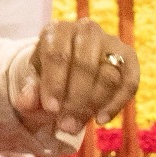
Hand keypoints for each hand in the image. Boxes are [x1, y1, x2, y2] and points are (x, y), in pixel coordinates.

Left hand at [13, 20, 135, 134]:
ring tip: (76, 126)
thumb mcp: (34, 83)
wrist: (70, 69)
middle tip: (65, 125)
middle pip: (85, 65)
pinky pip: (129, 83)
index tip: (51, 110)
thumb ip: (30, 92)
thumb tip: (26, 102)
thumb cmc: (49, 76)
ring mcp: (111, 42)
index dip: (54, 83)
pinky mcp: (129, 58)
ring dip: (93, 105)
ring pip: (109, 75)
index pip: (58, 54)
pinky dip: (116, 104)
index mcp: (58, 30)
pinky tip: (100, 120)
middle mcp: (87, 30)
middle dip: (75, 100)